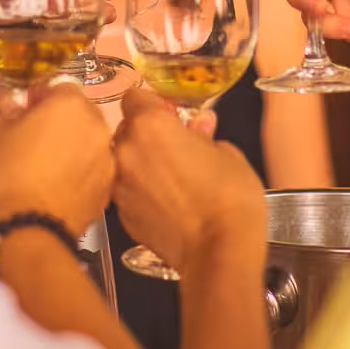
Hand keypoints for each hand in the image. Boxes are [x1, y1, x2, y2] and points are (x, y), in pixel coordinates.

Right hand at [0, 84, 113, 234]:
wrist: (28, 231)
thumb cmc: (7, 177)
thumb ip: (11, 113)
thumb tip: (17, 107)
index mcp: (70, 105)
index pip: (59, 88)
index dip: (41, 99)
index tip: (26, 111)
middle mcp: (96, 127)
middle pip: (80, 114)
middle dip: (61, 121)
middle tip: (36, 139)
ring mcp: (106, 159)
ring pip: (90, 142)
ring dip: (74, 146)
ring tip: (48, 165)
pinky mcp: (108, 188)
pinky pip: (94, 169)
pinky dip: (81, 172)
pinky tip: (60, 186)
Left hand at [112, 89, 265, 275]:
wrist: (219, 251)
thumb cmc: (229, 199)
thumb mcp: (227, 154)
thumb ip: (205, 135)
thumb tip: (201, 128)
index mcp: (151, 126)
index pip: (135, 97)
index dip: (153, 104)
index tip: (168, 113)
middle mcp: (127, 151)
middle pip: (126, 129)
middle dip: (146, 134)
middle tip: (174, 146)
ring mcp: (121, 185)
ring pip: (123, 161)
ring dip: (140, 163)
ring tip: (170, 177)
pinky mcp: (122, 214)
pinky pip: (127, 191)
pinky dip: (140, 191)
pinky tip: (166, 201)